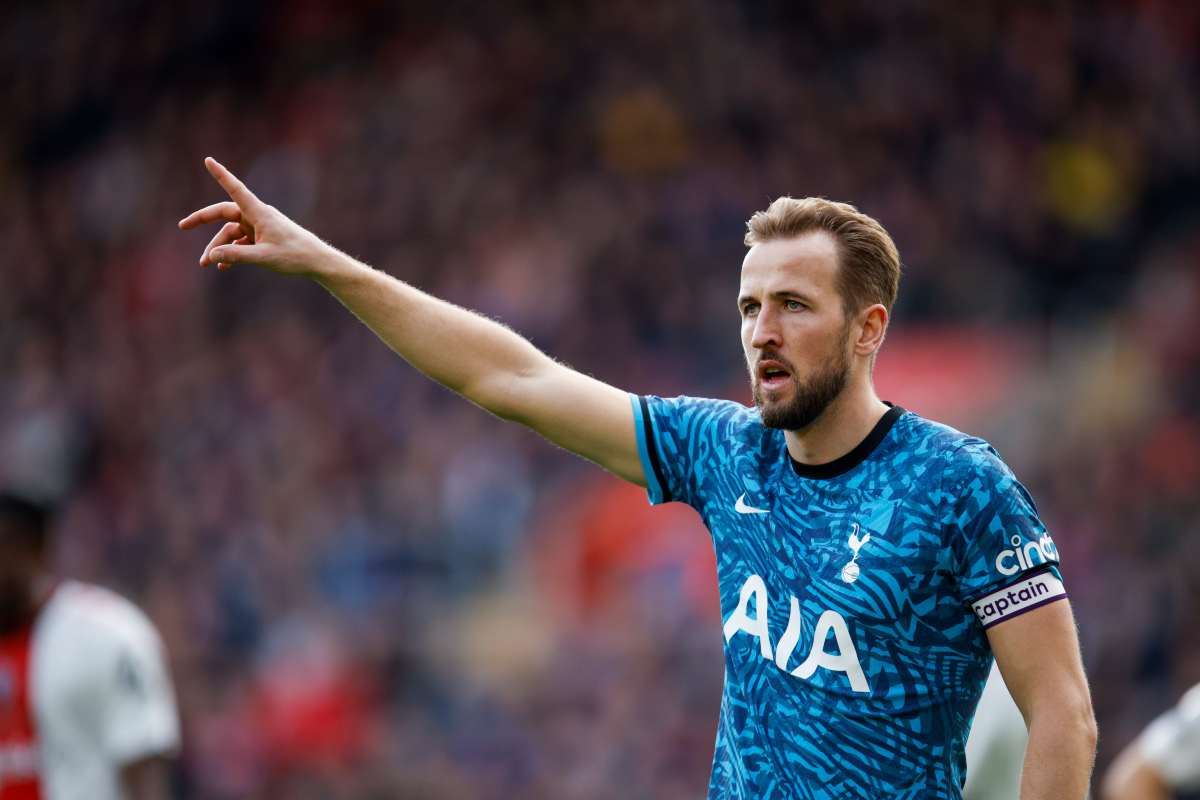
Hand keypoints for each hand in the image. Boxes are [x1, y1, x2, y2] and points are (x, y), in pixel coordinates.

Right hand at [178, 157, 331, 275]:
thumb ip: (237, 256)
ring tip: (206, 264)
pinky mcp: (263, 237)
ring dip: (219, 247)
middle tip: (182, 226)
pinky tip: (224, 267)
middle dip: (203, 220)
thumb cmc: (295, 256)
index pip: (236, 189)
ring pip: (231, 233)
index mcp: (259, 213)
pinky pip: (241, 242)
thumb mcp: (263, 257)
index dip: (221, 175)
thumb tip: (212, 255)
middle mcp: (257, 216)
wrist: (317, 261)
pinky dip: (232, 252)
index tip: (208, 160)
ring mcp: (259, 226)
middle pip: (224, 213)